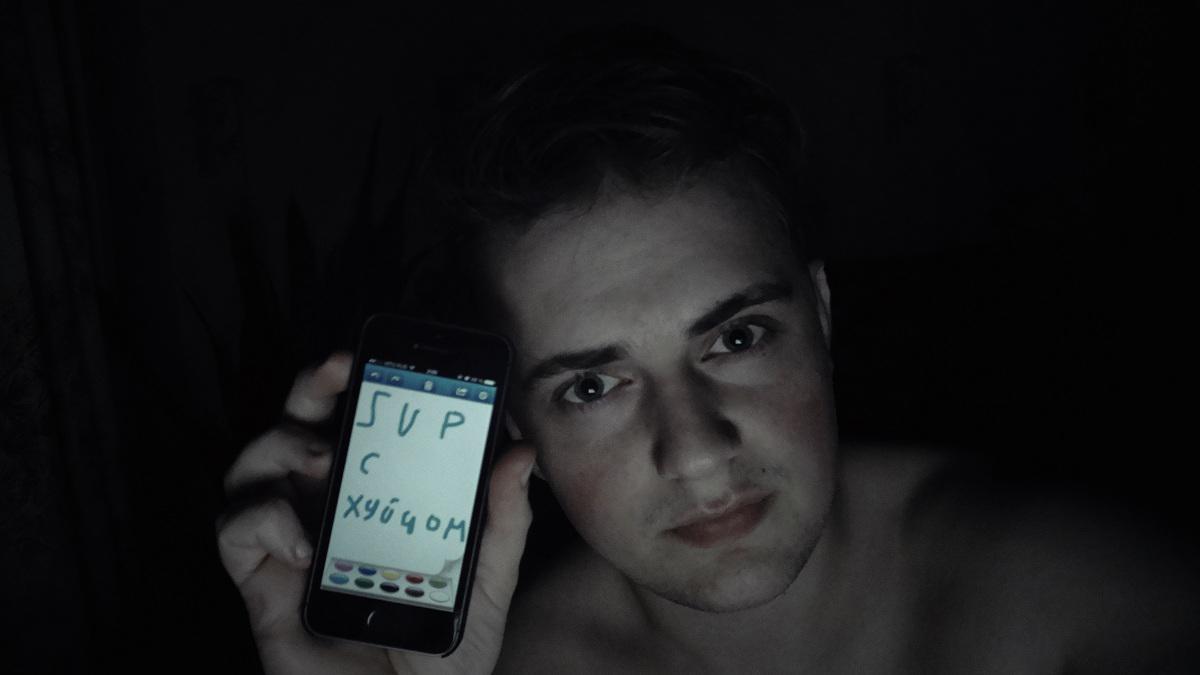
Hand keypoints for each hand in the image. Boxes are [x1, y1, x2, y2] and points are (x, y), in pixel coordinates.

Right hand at [215, 352, 535, 673]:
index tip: (373, 355)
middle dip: (308, 388)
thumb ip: (502, 520)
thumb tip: (520, 453)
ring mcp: (288, 544)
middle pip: (295, 428)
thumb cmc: (442, 652)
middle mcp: (323, 511)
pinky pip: (234, 529)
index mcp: (372, 501)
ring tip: (320, 462)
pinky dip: (262, 521)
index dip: (353, 386)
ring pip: (251, 466)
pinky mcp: (260, 583)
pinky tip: (304, 545)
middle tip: (334, 371)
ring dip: (279, 448)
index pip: (353, 427)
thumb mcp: (485, 581)